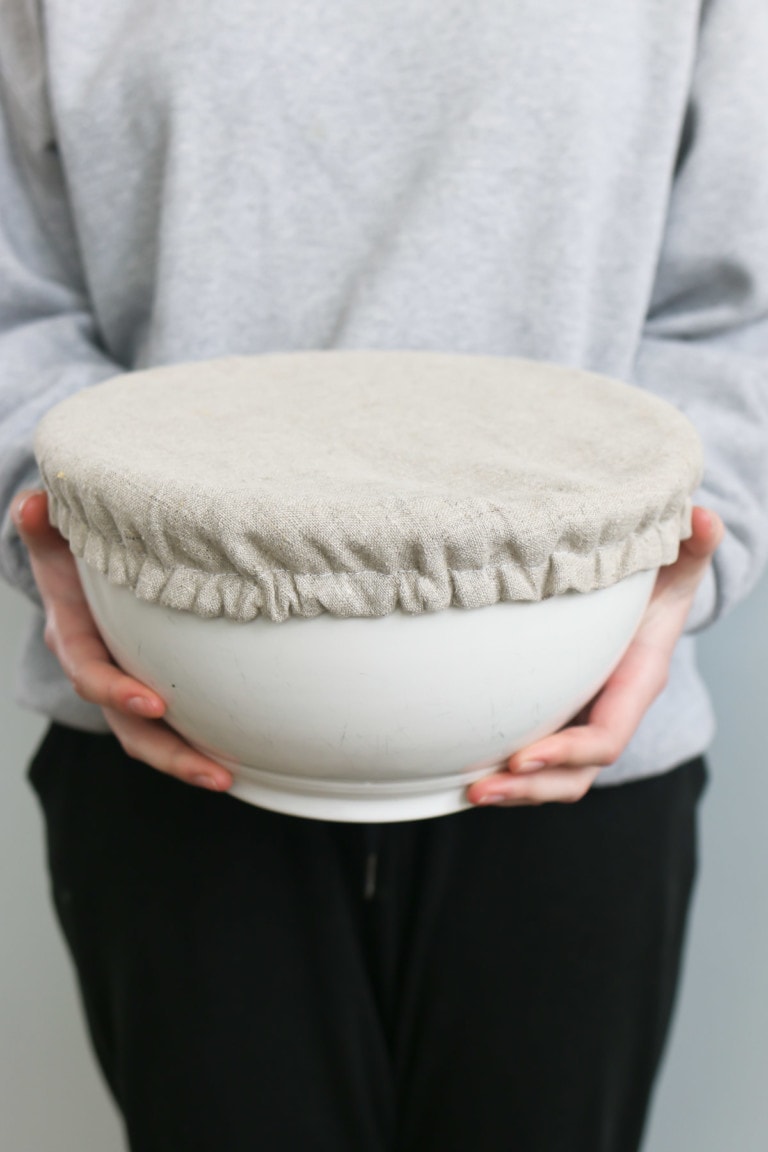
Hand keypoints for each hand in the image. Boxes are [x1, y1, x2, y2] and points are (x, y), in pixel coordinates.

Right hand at [11, 488, 232, 791]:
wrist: (78, 570)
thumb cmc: (74, 552)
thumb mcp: (56, 536)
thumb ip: (43, 525)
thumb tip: (34, 504)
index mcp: (74, 638)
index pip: (90, 673)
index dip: (115, 692)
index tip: (153, 702)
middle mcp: (100, 672)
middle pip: (128, 728)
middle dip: (168, 753)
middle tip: (212, 771)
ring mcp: (127, 687)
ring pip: (152, 737)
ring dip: (188, 762)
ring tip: (229, 778)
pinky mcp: (154, 690)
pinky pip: (176, 725)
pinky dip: (203, 741)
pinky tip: (244, 757)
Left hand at [466, 506, 723, 807]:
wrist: (650, 598)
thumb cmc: (657, 580)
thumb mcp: (675, 562)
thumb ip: (691, 544)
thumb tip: (701, 516)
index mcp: (637, 684)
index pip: (606, 736)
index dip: (567, 751)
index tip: (522, 757)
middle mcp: (610, 711)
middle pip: (577, 774)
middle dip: (531, 788)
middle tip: (479, 788)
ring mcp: (583, 719)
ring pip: (556, 778)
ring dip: (514, 790)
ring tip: (467, 791)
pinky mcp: (558, 716)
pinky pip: (538, 759)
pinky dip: (507, 772)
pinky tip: (462, 771)